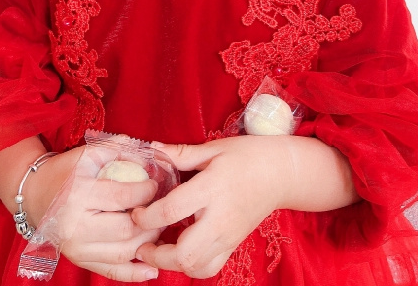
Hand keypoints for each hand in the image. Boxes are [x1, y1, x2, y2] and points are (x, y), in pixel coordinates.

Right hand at [31, 146, 162, 281]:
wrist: (34, 194)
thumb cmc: (65, 171)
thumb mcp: (89, 153)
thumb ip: (120, 150)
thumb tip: (151, 157)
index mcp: (78, 194)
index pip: (122, 197)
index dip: (146, 191)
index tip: (155, 185)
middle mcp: (75, 226)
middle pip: (125, 230)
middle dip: (151, 219)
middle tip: (162, 208)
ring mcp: (76, 248)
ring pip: (122, 253)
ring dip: (148, 243)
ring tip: (159, 228)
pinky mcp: (79, 260)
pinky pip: (111, 272)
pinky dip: (134, 273)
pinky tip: (152, 267)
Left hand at [131, 136, 290, 278]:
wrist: (281, 173)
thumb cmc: (247, 156)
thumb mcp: (214, 148)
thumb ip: (181, 153)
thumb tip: (153, 149)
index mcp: (211, 188)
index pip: (172, 211)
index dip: (146, 216)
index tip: (136, 212)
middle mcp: (219, 218)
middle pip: (184, 253)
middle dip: (157, 254)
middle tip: (143, 243)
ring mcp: (228, 236)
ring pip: (196, 267)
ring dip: (172, 264)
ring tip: (159, 249)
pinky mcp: (233, 245)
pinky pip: (210, 267)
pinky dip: (191, 267)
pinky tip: (180, 252)